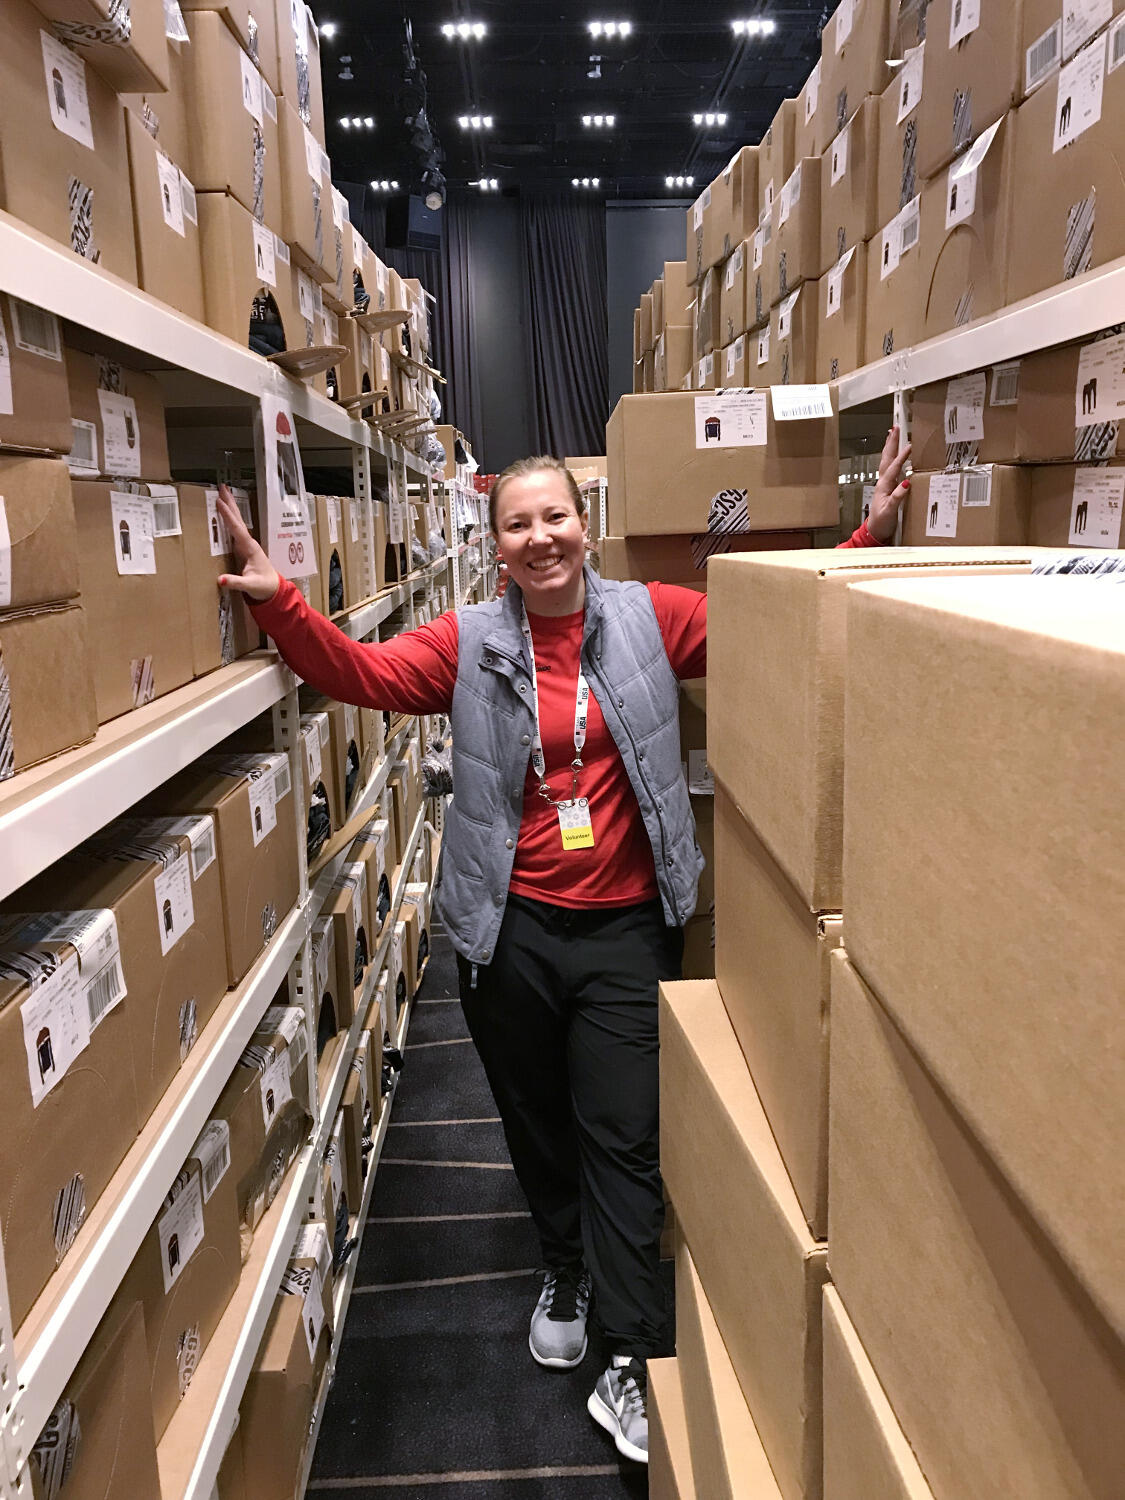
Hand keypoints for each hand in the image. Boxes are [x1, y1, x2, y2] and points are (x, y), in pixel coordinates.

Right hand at [216, 486, 279, 602]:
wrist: (273, 589)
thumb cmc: (263, 587)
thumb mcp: (249, 586)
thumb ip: (235, 582)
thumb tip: (220, 580)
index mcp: (250, 548)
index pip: (237, 528)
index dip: (228, 515)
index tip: (220, 502)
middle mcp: (248, 542)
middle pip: (238, 519)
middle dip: (230, 503)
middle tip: (222, 487)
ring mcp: (246, 544)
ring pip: (237, 522)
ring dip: (230, 508)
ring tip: (223, 494)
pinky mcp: (243, 548)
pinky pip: (234, 529)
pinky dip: (229, 519)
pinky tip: (224, 513)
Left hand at [867, 426, 912, 542]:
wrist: (875, 531)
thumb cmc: (881, 522)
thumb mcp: (890, 510)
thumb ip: (898, 496)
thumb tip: (906, 482)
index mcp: (884, 486)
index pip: (894, 467)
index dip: (901, 457)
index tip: (909, 445)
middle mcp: (883, 482)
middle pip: (887, 458)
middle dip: (891, 443)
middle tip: (895, 428)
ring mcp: (885, 484)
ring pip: (887, 461)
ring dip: (890, 447)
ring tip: (893, 434)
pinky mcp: (887, 487)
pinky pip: (890, 468)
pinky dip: (893, 458)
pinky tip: (897, 455)